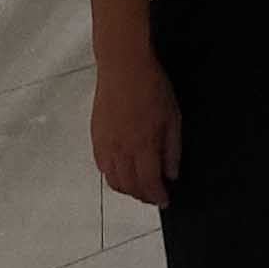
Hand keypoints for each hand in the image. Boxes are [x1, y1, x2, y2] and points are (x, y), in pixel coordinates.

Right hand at [90, 43, 182, 206]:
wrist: (123, 66)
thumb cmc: (152, 87)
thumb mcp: (173, 117)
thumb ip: (172, 149)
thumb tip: (171, 174)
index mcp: (143, 145)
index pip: (149, 182)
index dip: (157, 196)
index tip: (165, 201)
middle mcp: (121, 149)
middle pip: (129, 186)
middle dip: (143, 196)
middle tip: (153, 197)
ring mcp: (105, 143)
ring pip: (112, 180)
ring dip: (127, 189)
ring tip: (139, 187)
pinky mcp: (95, 136)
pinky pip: (101, 165)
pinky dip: (112, 175)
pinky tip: (122, 171)